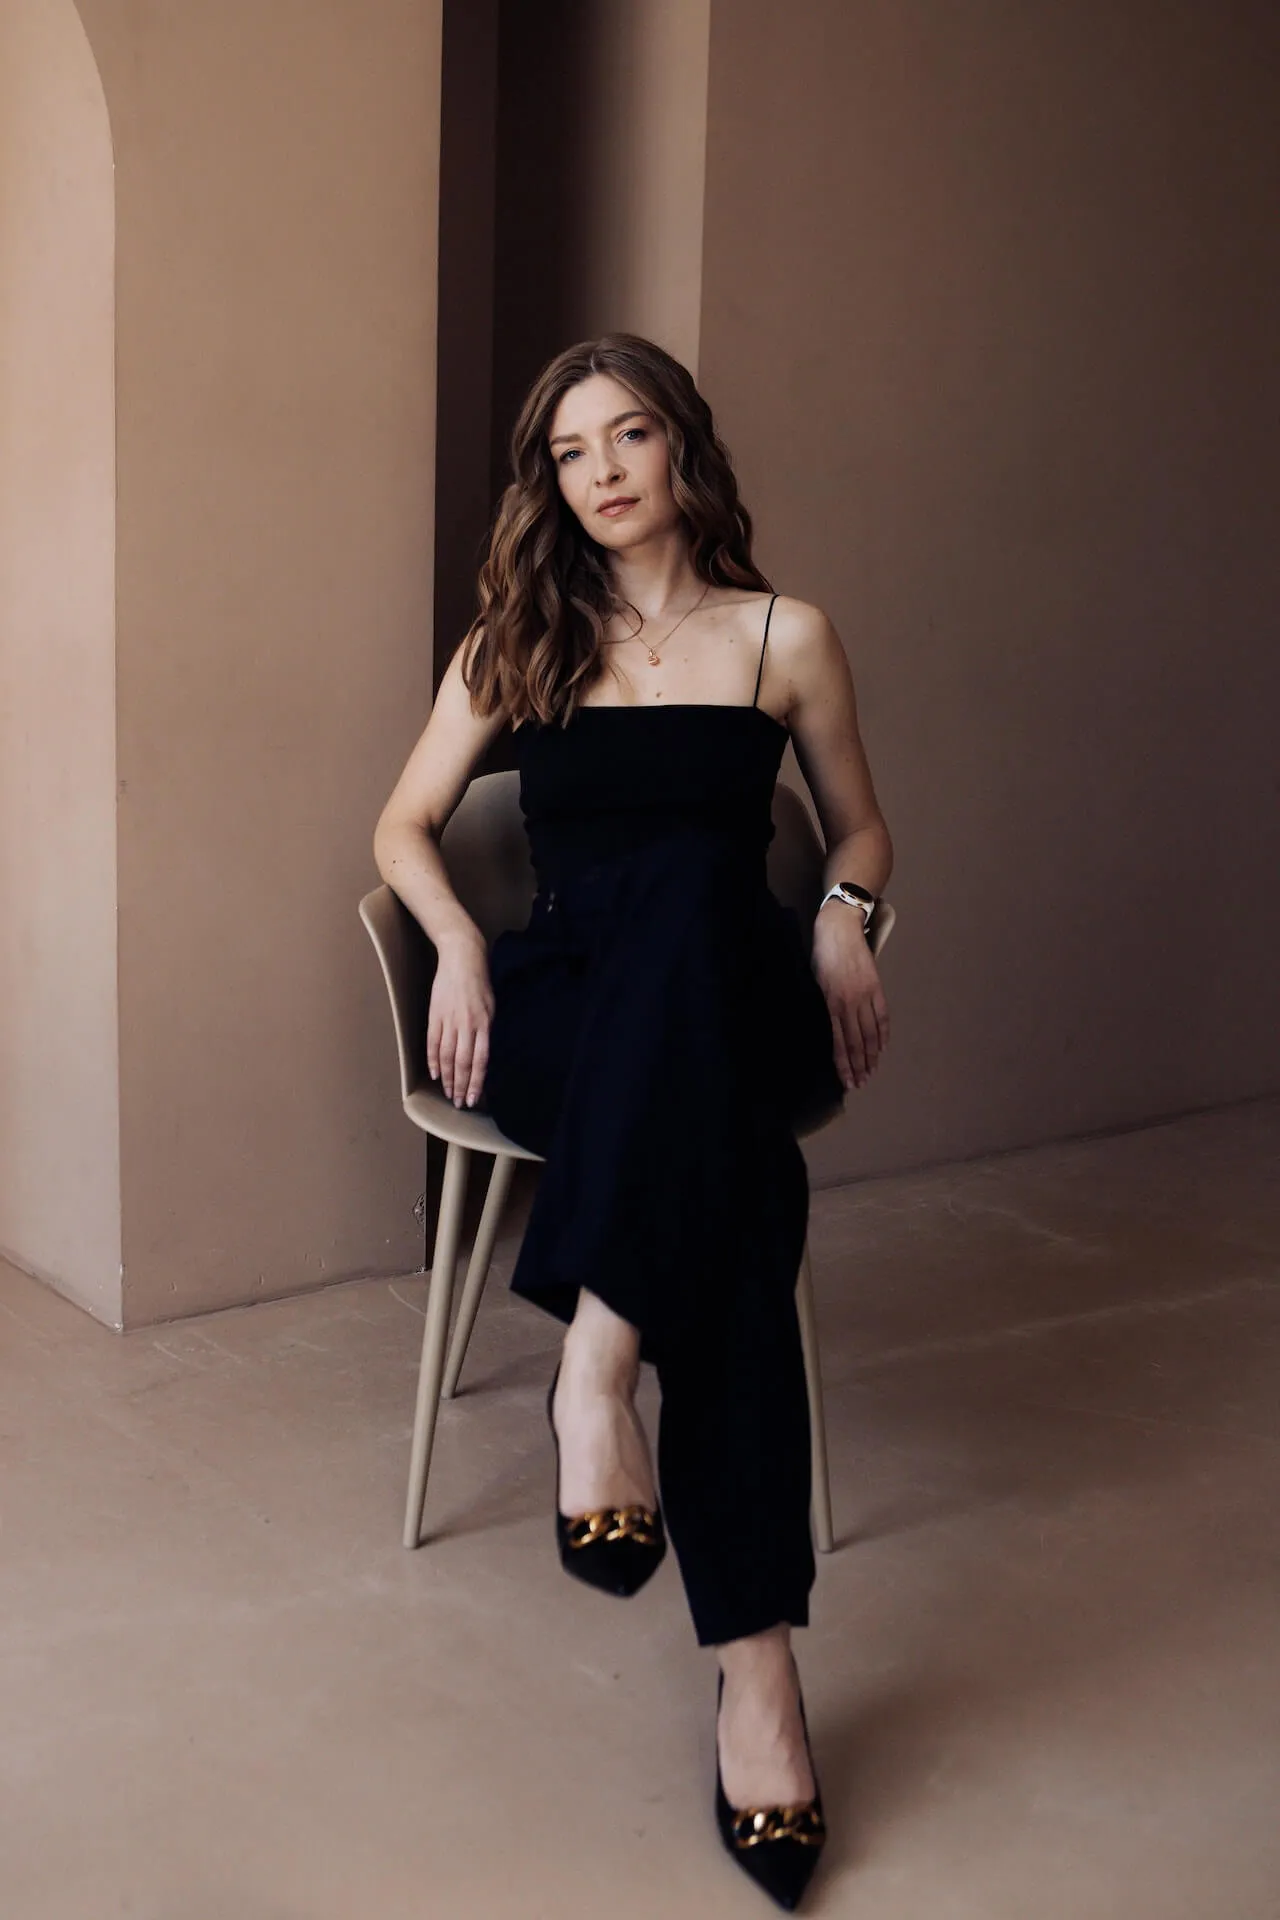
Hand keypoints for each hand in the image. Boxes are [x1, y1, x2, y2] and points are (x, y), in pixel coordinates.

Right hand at [426, 932, 493, 1108]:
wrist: (462, 957)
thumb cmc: (480, 982)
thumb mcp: (492, 1006)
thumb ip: (487, 1030)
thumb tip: (484, 1055)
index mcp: (484, 1024)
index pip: (480, 1061)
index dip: (476, 1082)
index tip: (474, 1099)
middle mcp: (467, 1025)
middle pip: (462, 1063)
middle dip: (461, 1086)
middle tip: (459, 1103)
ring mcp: (449, 1020)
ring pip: (446, 1056)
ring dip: (447, 1078)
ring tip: (448, 1093)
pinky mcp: (436, 1014)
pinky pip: (433, 1042)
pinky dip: (432, 1060)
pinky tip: (435, 1074)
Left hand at [811, 905, 889, 1091]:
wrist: (838, 928)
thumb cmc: (820, 953)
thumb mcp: (814, 981)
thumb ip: (822, 1005)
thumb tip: (828, 1027)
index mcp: (830, 1004)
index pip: (839, 1043)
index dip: (844, 1064)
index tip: (848, 1081)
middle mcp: (849, 1004)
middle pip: (857, 1042)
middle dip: (859, 1066)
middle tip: (862, 1083)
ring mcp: (865, 995)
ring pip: (871, 1033)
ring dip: (872, 1055)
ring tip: (873, 1071)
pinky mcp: (876, 987)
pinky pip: (882, 1015)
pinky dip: (884, 1033)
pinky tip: (883, 1046)